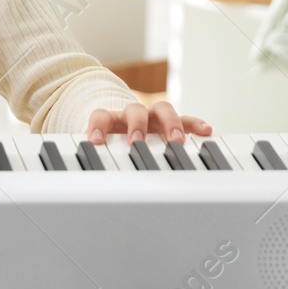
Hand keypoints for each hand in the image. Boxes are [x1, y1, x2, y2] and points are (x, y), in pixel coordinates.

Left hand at [85, 100, 210, 144]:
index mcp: (112, 119)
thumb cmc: (114, 141)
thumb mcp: (103, 147)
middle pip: (134, 111)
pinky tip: (206, 131)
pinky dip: (194, 124)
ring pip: (162, 110)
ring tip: (176, 140)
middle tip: (136, 142)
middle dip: (137, 126)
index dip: (98, 125)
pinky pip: (185, 119)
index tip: (95, 139)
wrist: (124, 125)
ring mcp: (153, 117)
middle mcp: (132, 115)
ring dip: (169, 124)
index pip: (101, 115)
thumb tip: (81, 178)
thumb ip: (94, 156)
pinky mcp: (171, 122)